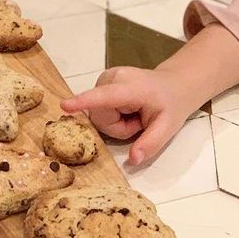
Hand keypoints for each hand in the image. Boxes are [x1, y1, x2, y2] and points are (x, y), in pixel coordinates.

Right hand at [61, 66, 198, 165]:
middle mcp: (113, 77)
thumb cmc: (172, 104)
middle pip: (99, 116)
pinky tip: (127, 108)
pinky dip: (111, 114)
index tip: (65, 105)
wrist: (174, 84)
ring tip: (134, 114)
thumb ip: (150, 144)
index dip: (84, 102)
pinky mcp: (101, 81)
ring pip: (96, 114)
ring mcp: (106, 77)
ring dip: (114, 122)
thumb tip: (132, 160)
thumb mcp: (168, 127)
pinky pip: (97, 108)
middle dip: (117, 127)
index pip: (105, 97)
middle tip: (138, 122)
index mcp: (132, 88)